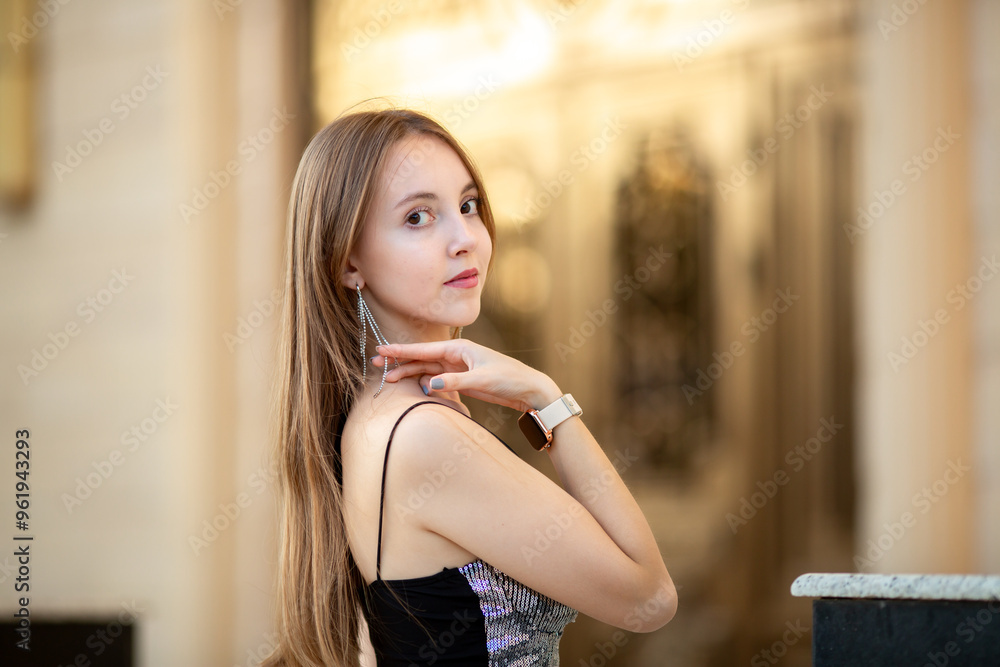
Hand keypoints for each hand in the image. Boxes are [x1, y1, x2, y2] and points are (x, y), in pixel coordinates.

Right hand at [372, 339, 562, 412]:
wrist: (529, 390)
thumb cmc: (510, 378)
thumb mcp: (482, 379)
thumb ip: (454, 382)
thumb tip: (428, 384)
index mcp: (460, 348)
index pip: (424, 348)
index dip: (401, 350)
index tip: (381, 349)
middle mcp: (456, 356)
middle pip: (421, 357)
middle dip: (399, 360)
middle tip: (375, 363)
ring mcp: (458, 368)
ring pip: (426, 369)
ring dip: (408, 372)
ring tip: (388, 378)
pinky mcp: (462, 381)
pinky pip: (437, 380)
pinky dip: (423, 382)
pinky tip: (412, 386)